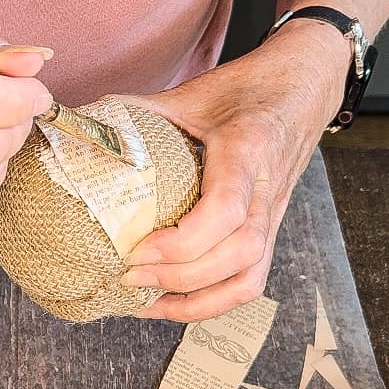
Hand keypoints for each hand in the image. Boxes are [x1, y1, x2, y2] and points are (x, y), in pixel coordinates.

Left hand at [119, 20, 348, 321]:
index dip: (180, 242)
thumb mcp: (191, 93)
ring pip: (249, 278)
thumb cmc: (247, 89)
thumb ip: (139, 113)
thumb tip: (84, 128)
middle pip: (238, 254)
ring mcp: (272, 216)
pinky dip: (212, 303)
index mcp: (246, 150)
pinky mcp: (270, 231)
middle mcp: (267, 191)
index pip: (225, 211)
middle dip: (179, 276)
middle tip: (129, 276)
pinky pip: (251, 282)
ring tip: (147, 301)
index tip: (136, 250)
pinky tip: (173, 302)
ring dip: (196, 299)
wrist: (303, 85)